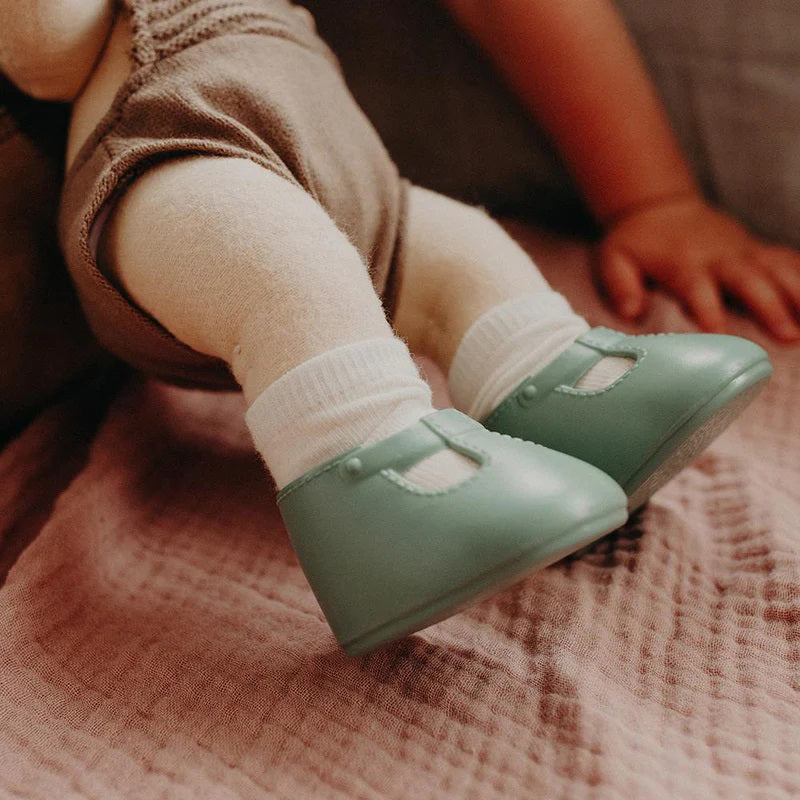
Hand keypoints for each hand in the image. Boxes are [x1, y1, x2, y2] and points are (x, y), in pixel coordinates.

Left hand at [596, 195, 799, 340]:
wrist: (660, 207)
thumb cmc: (636, 242)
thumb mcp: (615, 260)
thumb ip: (621, 285)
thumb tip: (629, 312)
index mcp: (683, 264)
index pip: (697, 288)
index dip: (708, 310)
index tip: (719, 334)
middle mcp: (719, 257)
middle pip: (749, 280)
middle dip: (770, 306)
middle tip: (788, 336)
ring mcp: (743, 251)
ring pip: (778, 269)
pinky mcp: (757, 249)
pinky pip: (788, 260)